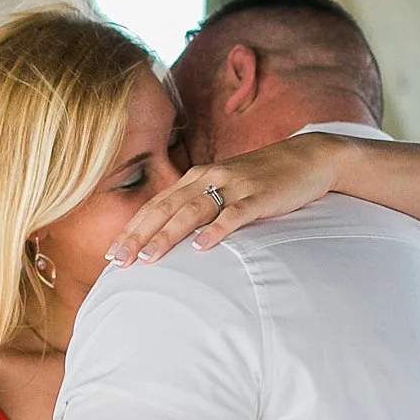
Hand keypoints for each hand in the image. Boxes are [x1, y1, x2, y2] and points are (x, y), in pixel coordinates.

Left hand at [106, 132, 347, 265]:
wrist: (308, 158)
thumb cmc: (263, 179)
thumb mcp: (225, 187)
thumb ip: (199, 205)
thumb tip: (173, 236)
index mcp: (197, 177)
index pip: (156, 204)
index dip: (132, 227)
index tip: (111, 253)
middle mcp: (210, 177)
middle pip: (166, 207)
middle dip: (139, 235)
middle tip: (117, 260)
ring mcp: (235, 185)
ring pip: (193, 210)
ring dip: (168, 234)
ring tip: (148, 257)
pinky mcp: (260, 196)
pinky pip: (234, 214)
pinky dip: (216, 230)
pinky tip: (201, 247)